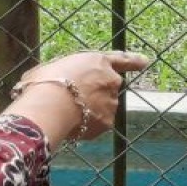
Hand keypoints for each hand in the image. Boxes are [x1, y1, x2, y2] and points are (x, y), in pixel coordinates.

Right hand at [3, 50, 150, 145]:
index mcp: (98, 61)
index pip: (122, 59)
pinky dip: (87, 126)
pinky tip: (71, 124)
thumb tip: (41, 79)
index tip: (146, 62)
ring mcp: (111, 101)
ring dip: (90, 111)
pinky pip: (97, 125)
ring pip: (103, 107)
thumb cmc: (45, 82)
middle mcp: (111, 80)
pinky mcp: (108, 121)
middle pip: (108, 87)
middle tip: (74, 100)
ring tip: (67, 112)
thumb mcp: (49, 68)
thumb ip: (59, 71)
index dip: (134, 61)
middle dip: (96, 94)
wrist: (50, 104)